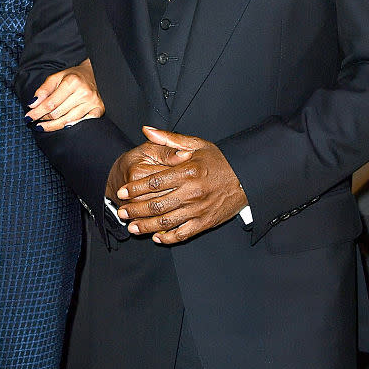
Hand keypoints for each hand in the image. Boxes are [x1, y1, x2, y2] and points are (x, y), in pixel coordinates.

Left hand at [25, 58, 104, 130]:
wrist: (94, 74)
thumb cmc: (73, 76)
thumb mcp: (56, 77)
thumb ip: (44, 90)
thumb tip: (32, 104)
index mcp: (72, 82)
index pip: (50, 103)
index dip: (37, 112)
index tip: (28, 117)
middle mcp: (83, 92)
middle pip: (58, 113)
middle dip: (44, 118)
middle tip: (36, 120)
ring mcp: (92, 102)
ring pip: (68, 120)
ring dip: (53, 125)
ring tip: (43, 126)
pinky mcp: (99, 109)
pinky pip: (83, 122)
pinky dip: (72, 126)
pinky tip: (63, 127)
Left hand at [116, 126, 247, 243]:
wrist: (247, 177)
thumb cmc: (220, 160)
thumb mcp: (196, 144)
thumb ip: (169, 139)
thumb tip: (146, 130)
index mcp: (188, 172)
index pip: (154, 182)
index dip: (135, 189)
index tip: (122, 192)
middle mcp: (192, 192)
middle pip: (156, 204)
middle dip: (135, 210)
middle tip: (121, 212)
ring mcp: (198, 210)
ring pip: (166, 222)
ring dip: (146, 226)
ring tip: (131, 227)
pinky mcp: (205, 223)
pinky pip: (183, 234)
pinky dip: (168, 238)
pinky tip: (156, 237)